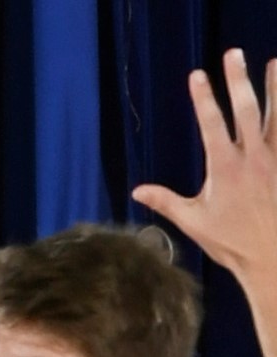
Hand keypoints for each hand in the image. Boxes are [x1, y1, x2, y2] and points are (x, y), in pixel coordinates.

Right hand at [132, 50, 276, 282]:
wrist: (274, 256)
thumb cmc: (233, 242)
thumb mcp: (193, 222)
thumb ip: (166, 202)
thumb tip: (137, 191)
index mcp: (226, 168)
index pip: (212, 124)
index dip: (204, 97)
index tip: (198, 75)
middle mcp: (254, 158)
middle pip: (246, 109)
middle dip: (238, 80)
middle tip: (233, 54)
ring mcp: (276, 160)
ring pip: (276, 115)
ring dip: (275, 88)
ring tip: (274, 63)